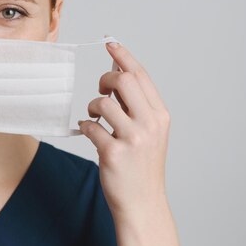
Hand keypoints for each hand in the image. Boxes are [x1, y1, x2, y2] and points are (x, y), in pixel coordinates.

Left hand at [78, 41, 171, 215]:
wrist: (143, 203)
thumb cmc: (141, 165)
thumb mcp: (148, 132)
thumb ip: (135, 105)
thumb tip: (117, 73)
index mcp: (160, 115)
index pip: (140, 76)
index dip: (123, 56)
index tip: (109, 42)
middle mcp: (150, 124)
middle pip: (123, 81)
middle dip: (105, 80)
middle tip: (100, 91)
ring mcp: (133, 139)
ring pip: (103, 103)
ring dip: (93, 108)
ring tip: (95, 118)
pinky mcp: (113, 153)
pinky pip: (90, 127)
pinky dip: (85, 127)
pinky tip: (89, 133)